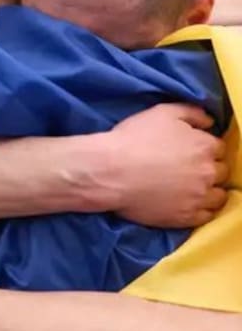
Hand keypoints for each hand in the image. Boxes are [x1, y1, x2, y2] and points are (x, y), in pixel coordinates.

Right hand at [101, 104, 226, 227]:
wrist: (108, 172)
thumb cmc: (132, 139)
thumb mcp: (162, 112)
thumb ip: (191, 112)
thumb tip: (210, 121)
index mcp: (204, 146)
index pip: (219, 149)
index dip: (205, 149)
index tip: (191, 152)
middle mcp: (207, 172)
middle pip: (221, 172)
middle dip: (209, 170)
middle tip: (190, 171)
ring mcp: (197, 197)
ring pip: (218, 197)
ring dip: (209, 192)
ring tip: (192, 191)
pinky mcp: (184, 217)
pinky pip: (205, 217)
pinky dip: (201, 211)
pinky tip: (188, 206)